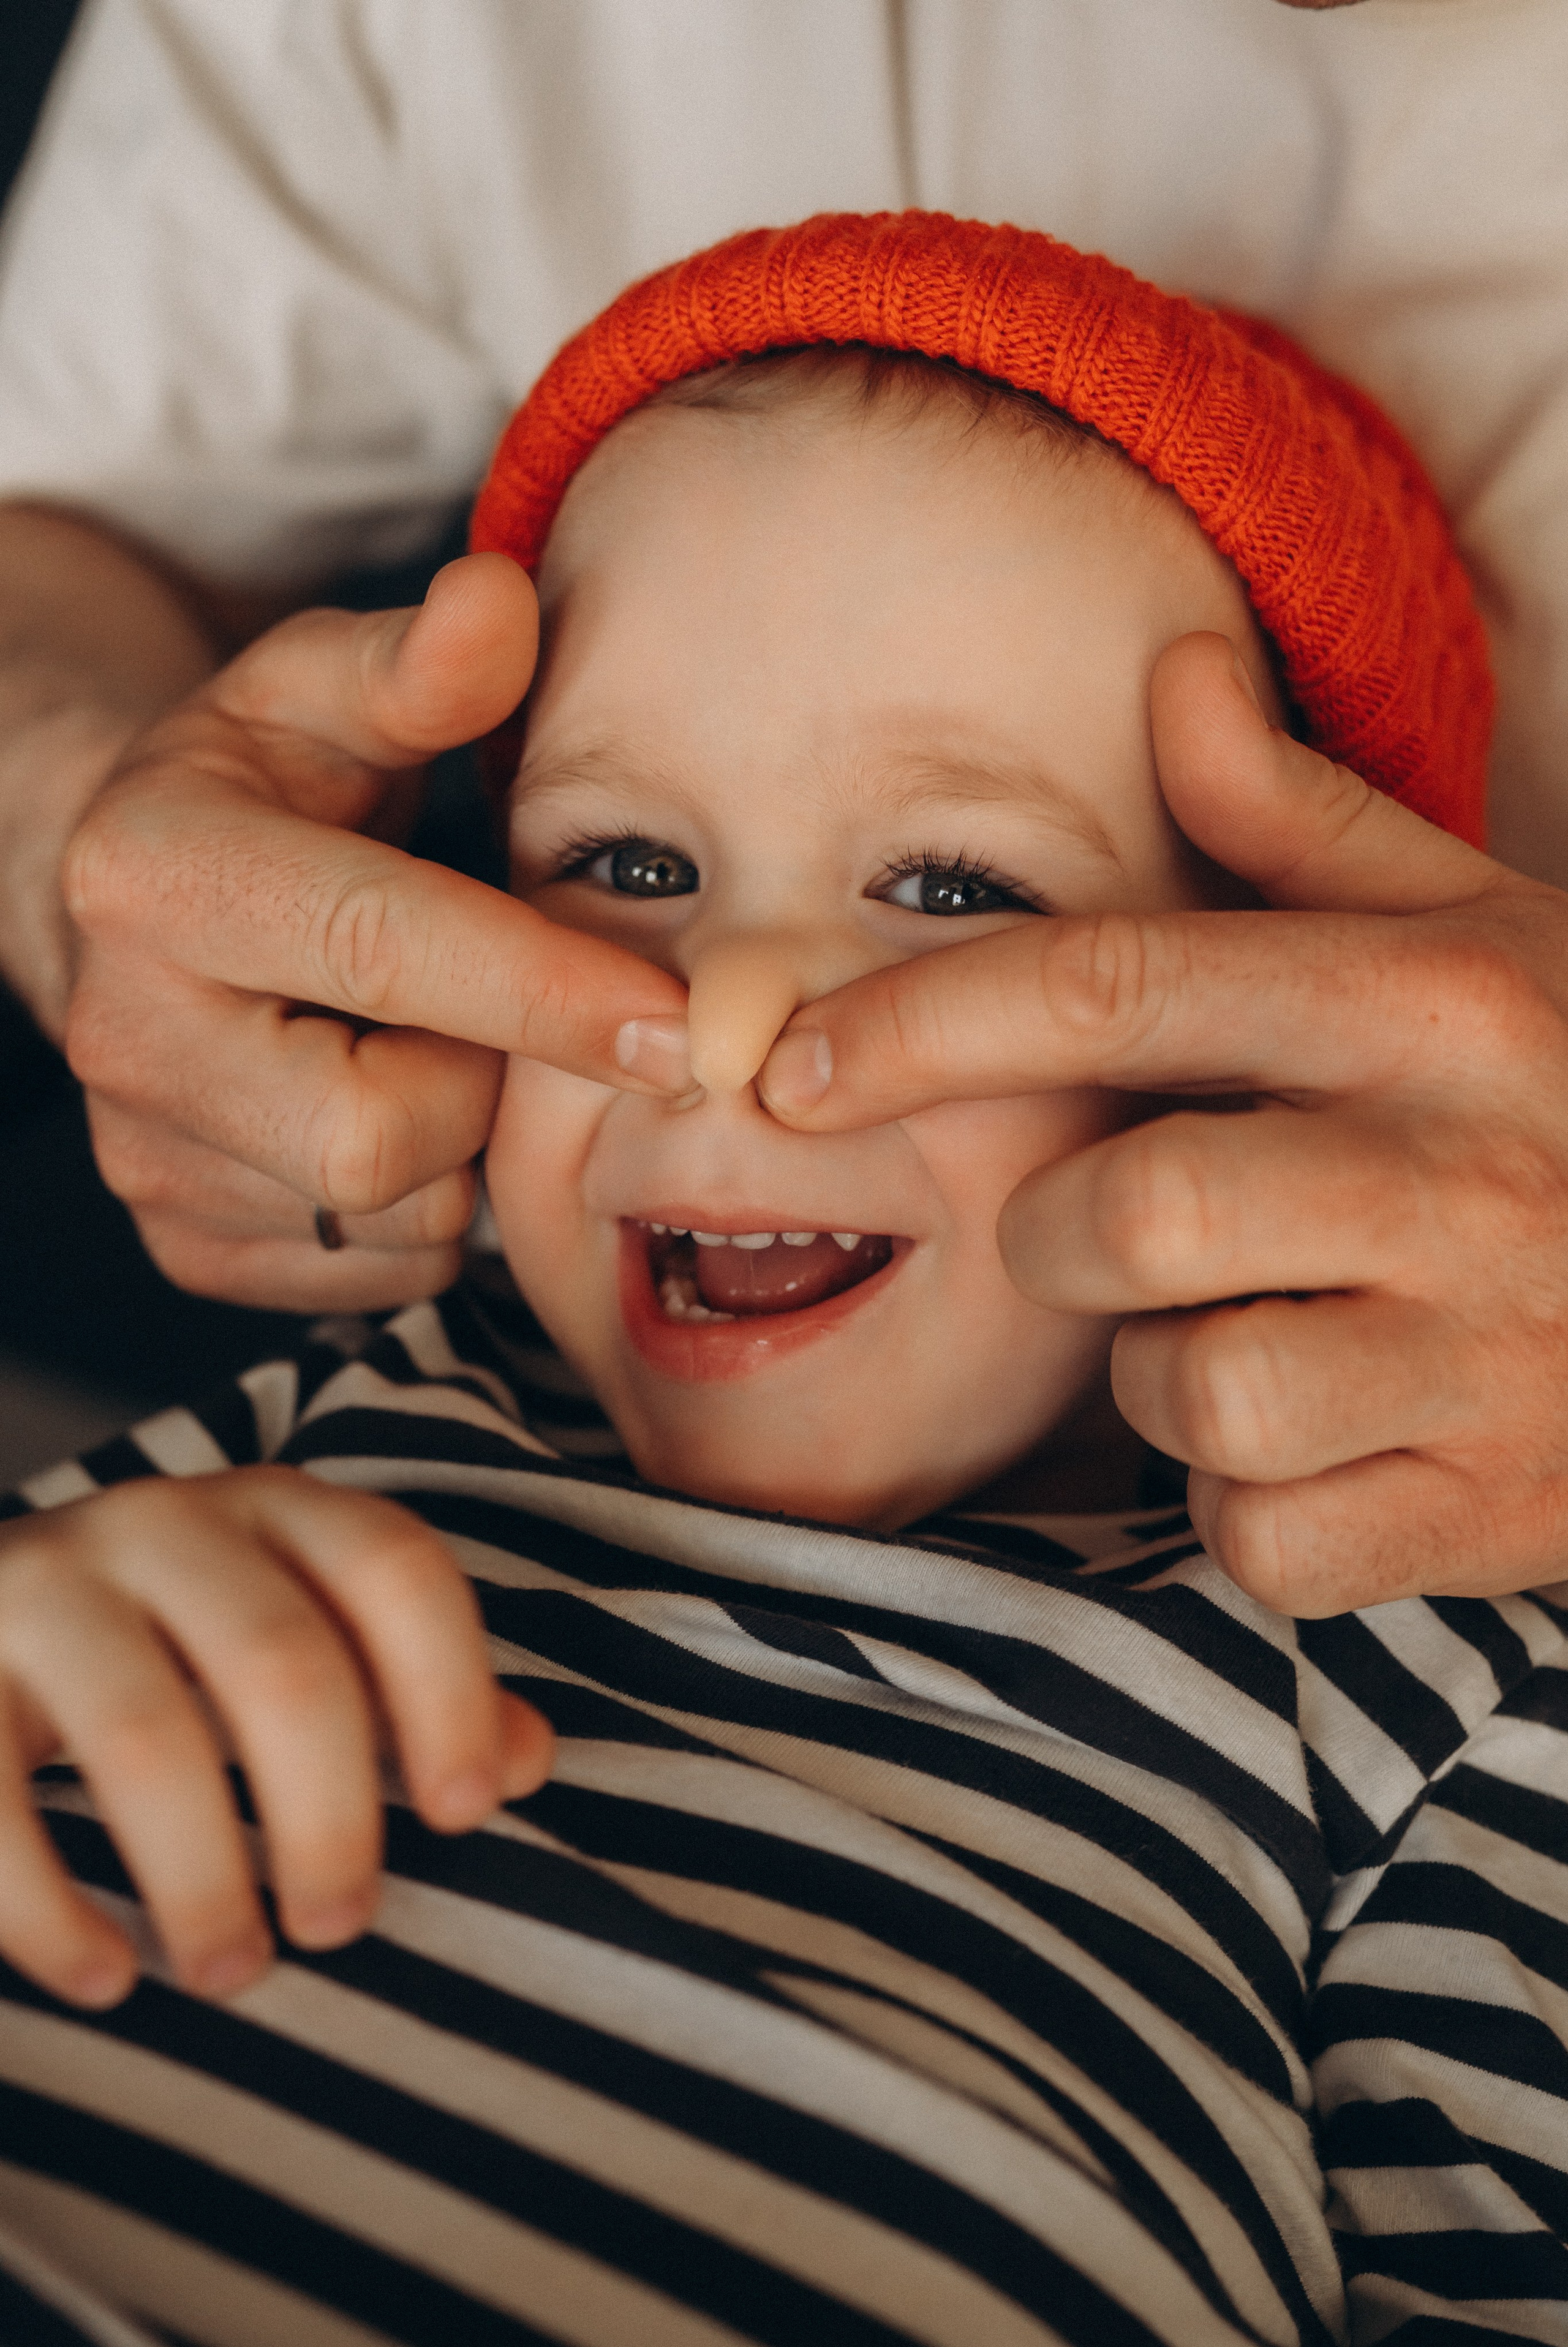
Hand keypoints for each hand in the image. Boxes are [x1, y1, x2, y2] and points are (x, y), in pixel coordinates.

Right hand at [0, 1465, 551, 2006]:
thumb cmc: (178, 1644)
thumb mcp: (300, 1639)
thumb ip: (415, 1693)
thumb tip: (529, 1759)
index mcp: (278, 1507)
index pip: (398, 1570)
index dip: (451, 1689)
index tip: (467, 1815)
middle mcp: (163, 1523)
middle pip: (283, 1663)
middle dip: (327, 1812)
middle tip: (341, 1926)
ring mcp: (46, 1585)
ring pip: (143, 1734)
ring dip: (199, 1875)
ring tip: (233, 1972)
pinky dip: (49, 1907)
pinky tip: (102, 1978)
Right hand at [61, 553, 688, 1309]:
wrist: (137, 898)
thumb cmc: (263, 784)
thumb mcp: (321, 691)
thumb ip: (417, 665)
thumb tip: (498, 605)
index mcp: (157, 873)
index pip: (382, 949)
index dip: (545, 991)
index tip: (679, 1021)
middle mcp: (124, 1032)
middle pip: (380, 1135)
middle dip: (485, 1088)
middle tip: (509, 1021)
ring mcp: (145, 1156)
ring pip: (392, 1221)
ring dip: (464, 1155)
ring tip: (446, 1055)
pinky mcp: (182, 1240)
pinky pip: (373, 1274)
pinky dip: (426, 1213)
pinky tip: (407, 1117)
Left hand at [759, 632, 1567, 1613]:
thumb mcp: (1476, 931)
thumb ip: (1304, 823)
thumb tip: (1170, 672)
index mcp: (1427, 1003)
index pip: (1117, 987)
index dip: (918, 1026)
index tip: (787, 1065)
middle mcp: (1456, 1169)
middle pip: (1120, 1216)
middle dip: (1059, 1238)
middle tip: (1112, 1231)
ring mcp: (1485, 1355)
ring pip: (1185, 1394)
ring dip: (1162, 1381)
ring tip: (1249, 1333)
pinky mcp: (1492, 1512)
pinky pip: (1265, 1539)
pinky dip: (1248, 1509)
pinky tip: (1319, 1442)